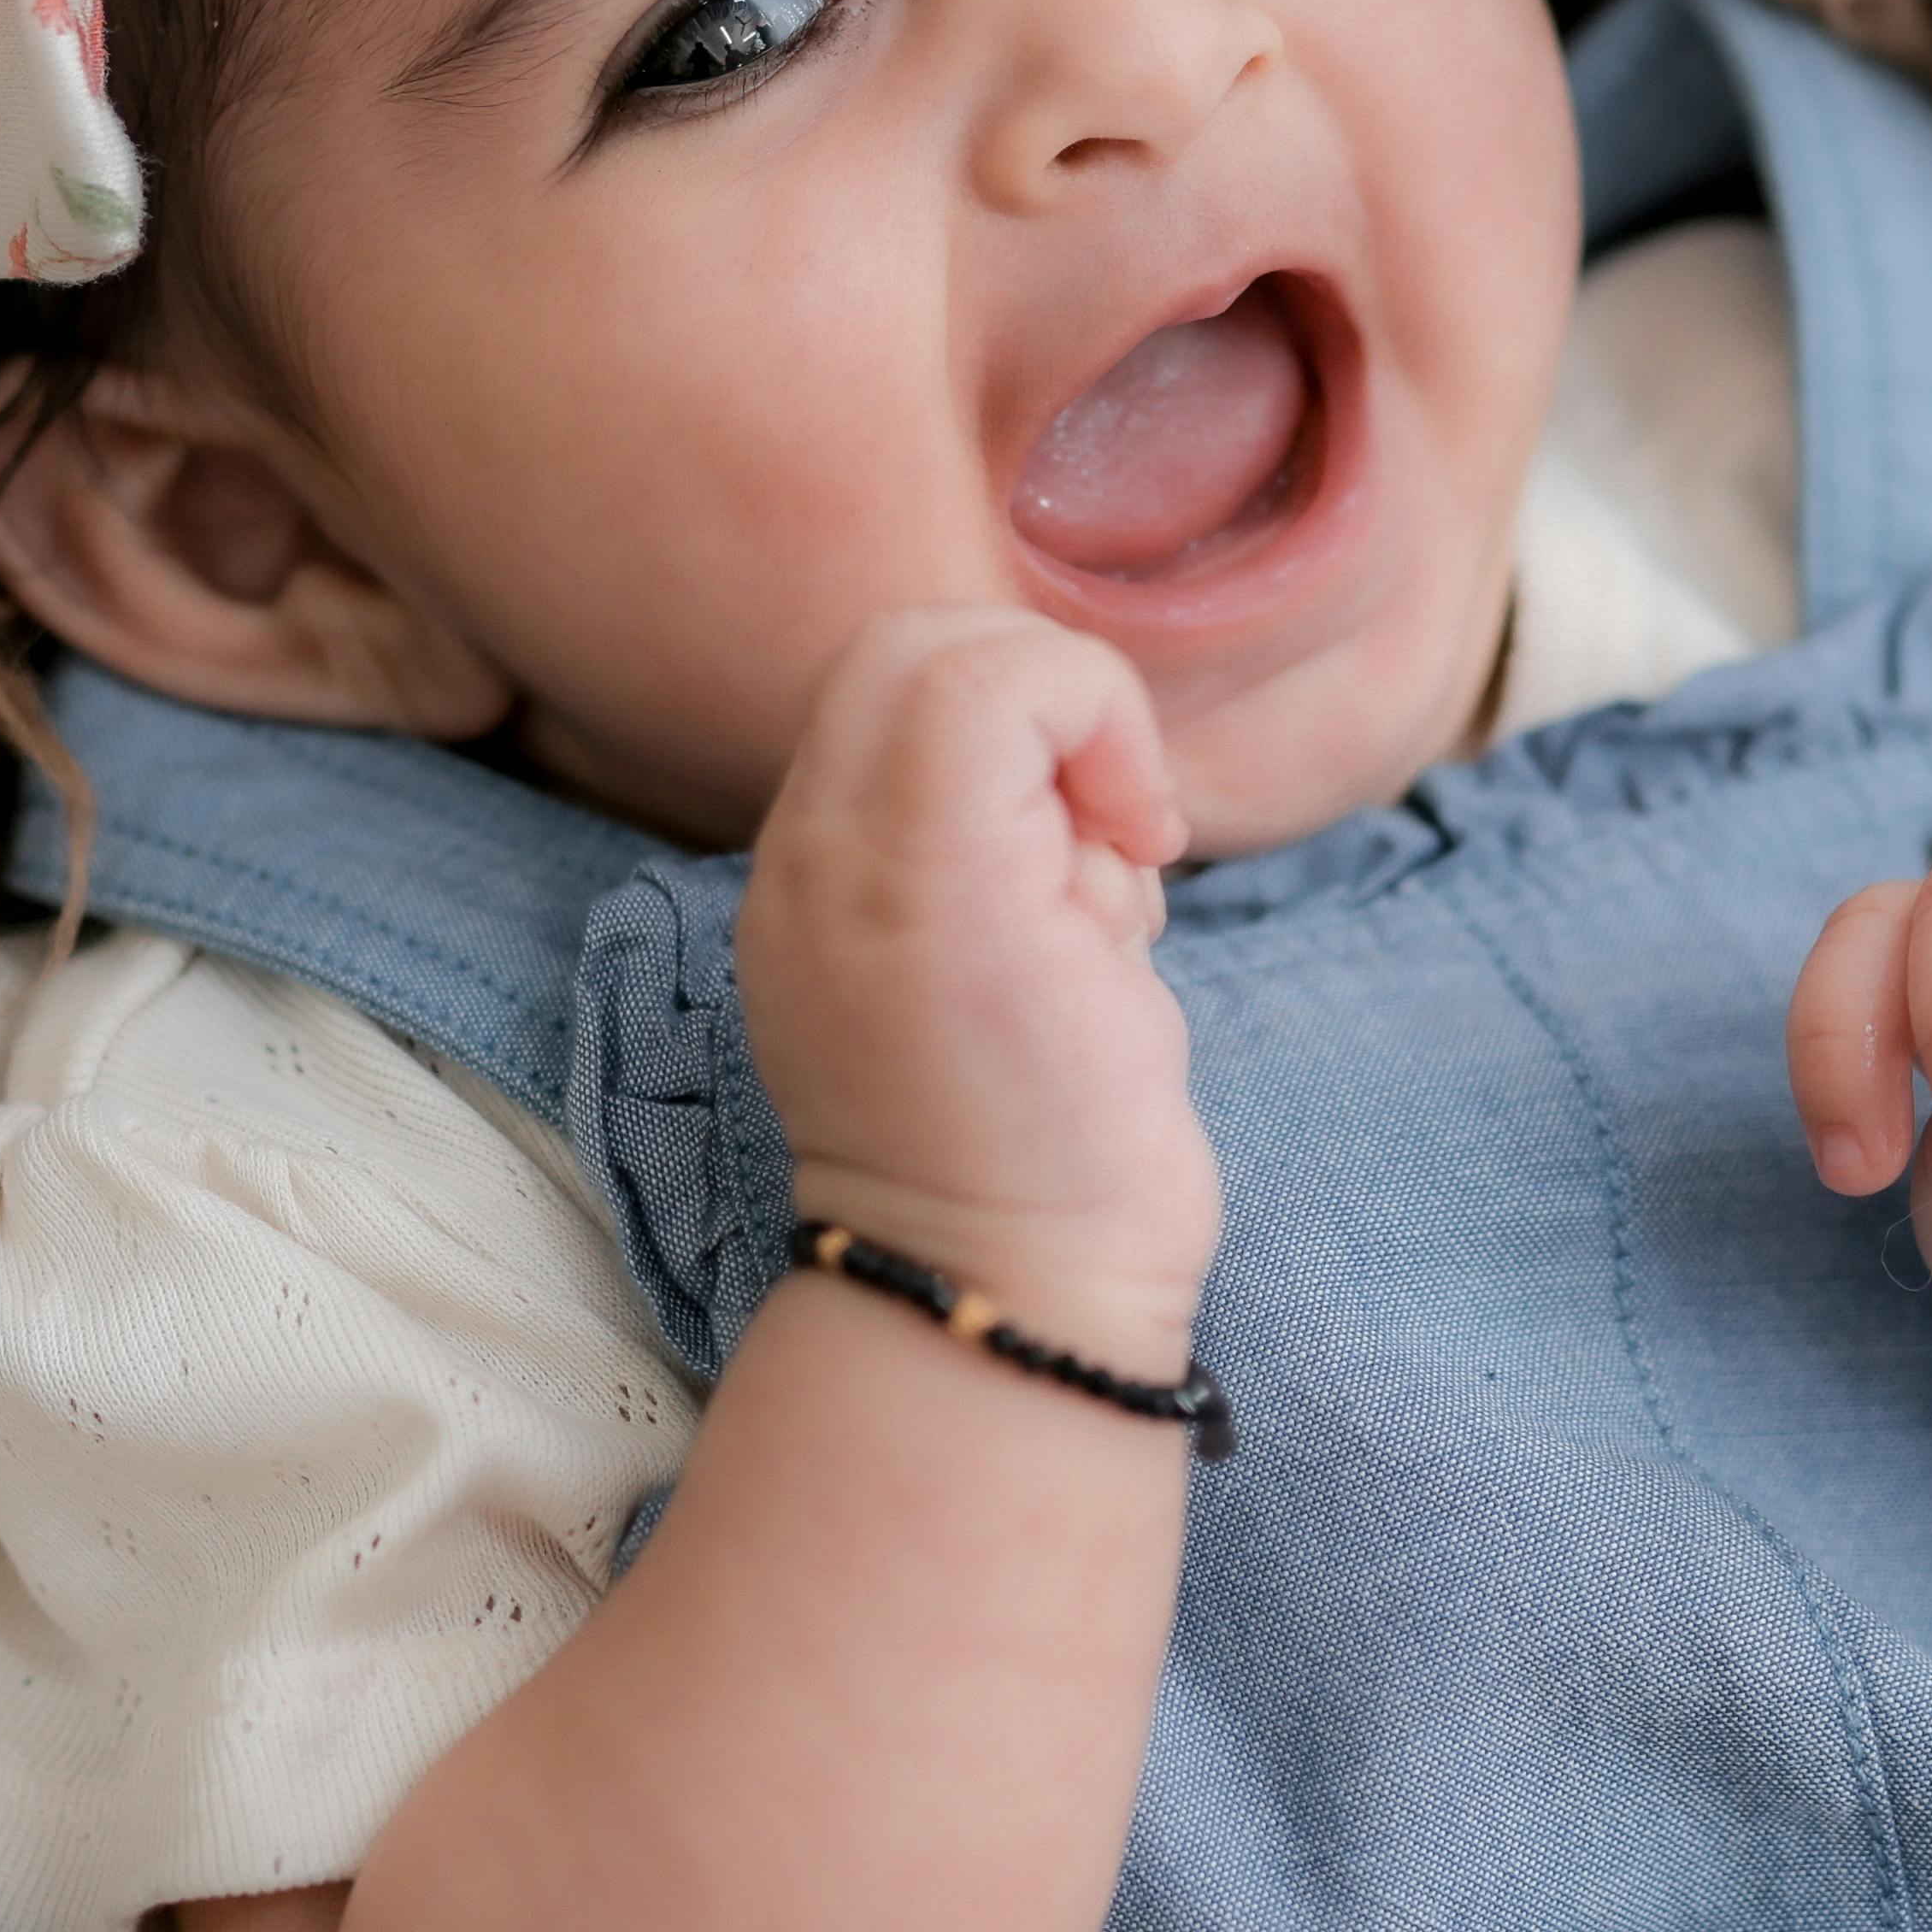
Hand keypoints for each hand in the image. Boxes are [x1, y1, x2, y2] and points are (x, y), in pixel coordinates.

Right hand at [733, 608, 1217, 1366]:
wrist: (1014, 1292)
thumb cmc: (1039, 1150)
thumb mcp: (991, 962)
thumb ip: (993, 851)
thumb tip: (1080, 756)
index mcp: (815, 870)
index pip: (892, 683)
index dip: (1019, 716)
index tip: (1095, 839)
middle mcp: (807, 853)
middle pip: (912, 638)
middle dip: (1052, 701)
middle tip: (1111, 832)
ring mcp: (852, 864)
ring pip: (962, 651)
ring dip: (1083, 749)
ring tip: (1102, 907)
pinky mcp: (935, 880)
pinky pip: (1014, 689)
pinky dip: (1108, 742)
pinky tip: (1124, 902)